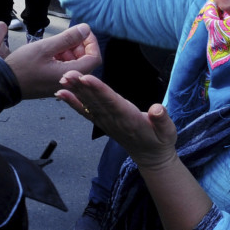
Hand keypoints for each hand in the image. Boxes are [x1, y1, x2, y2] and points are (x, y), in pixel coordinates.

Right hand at [6, 23, 99, 98]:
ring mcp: (61, 84)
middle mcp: (69, 82)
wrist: (3, 83)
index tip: (82, 32)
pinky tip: (50, 53)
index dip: (92, 43)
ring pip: (75, 65)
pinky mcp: (53, 84)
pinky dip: (62, 59)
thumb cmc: (22, 66)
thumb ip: (68, 38)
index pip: (94, 58)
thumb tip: (86, 29)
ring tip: (55, 44)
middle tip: (66, 36)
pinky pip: (65, 70)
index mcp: (70, 74)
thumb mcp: (45, 47)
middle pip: (86, 62)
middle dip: (79, 46)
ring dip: (70, 52)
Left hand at [56, 70, 176, 167]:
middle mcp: (113, 119)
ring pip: (88, 103)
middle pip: (95, 100)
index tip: (87, 78)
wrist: (150, 156)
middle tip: (67, 73)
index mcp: (129, 118)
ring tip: (63, 78)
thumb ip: (162, 120)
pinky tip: (61, 93)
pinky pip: (85, 111)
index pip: (112, 101)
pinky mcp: (101, 121)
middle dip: (81, 86)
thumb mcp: (168, 132)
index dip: (99, 90)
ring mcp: (105, 121)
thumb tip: (157, 109)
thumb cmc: (160, 140)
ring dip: (75, 91)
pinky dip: (72, 102)